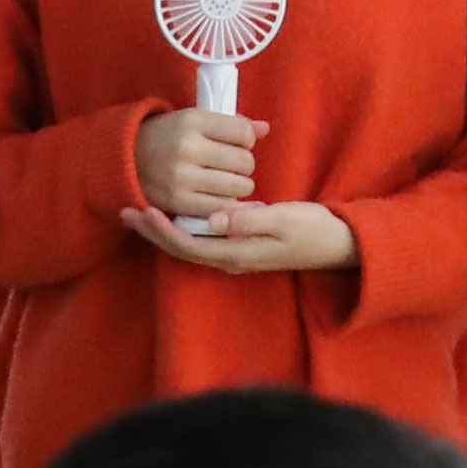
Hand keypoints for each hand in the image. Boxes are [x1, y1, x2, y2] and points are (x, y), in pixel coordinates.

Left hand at [119, 198, 356, 274]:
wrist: (340, 244)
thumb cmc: (314, 230)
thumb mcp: (284, 220)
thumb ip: (249, 220)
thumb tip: (214, 219)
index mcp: (236, 253)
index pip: (187, 245)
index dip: (161, 230)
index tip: (142, 209)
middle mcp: (231, 258)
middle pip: (181, 248)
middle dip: (153, 231)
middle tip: (126, 210)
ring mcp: (236, 254)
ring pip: (190, 244)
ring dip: (164, 230)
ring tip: (142, 211)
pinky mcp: (242, 245)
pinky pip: (204, 239)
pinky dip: (184, 226)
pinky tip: (177, 212)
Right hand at [133, 106, 267, 223]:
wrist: (125, 158)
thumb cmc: (168, 137)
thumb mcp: (194, 120)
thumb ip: (231, 123)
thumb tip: (265, 129)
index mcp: (192, 121)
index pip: (244, 134)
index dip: (246, 140)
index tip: (235, 144)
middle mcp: (187, 147)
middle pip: (245, 162)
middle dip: (243, 165)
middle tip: (230, 166)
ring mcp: (181, 177)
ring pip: (238, 187)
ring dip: (238, 186)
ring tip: (224, 181)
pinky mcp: (178, 202)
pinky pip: (222, 207)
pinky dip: (225, 204)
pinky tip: (216, 195)